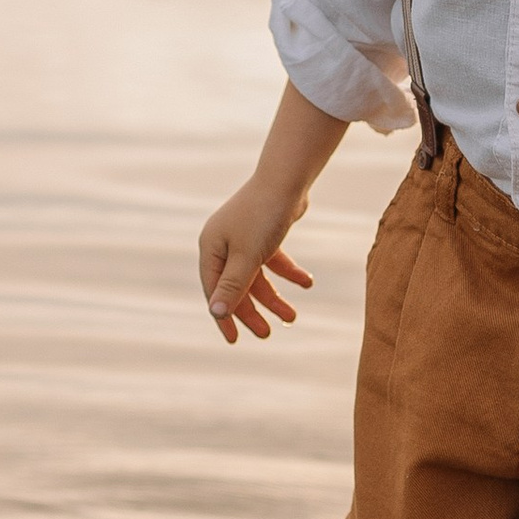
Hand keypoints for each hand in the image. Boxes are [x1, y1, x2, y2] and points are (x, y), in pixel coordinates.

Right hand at [200, 178, 315, 341]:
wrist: (287, 178)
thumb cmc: (263, 216)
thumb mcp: (247, 257)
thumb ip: (233, 286)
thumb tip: (216, 314)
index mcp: (211, 248)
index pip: (215, 291)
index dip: (225, 316)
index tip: (235, 340)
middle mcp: (223, 243)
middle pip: (236, 286)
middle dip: (253, 311)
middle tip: (267, 334)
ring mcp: (243, 238)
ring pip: (257, 276)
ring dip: (274, 297)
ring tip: (292, 316)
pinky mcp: (264, 233)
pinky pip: (273, 261)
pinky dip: (289, 273)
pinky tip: (307, 283)